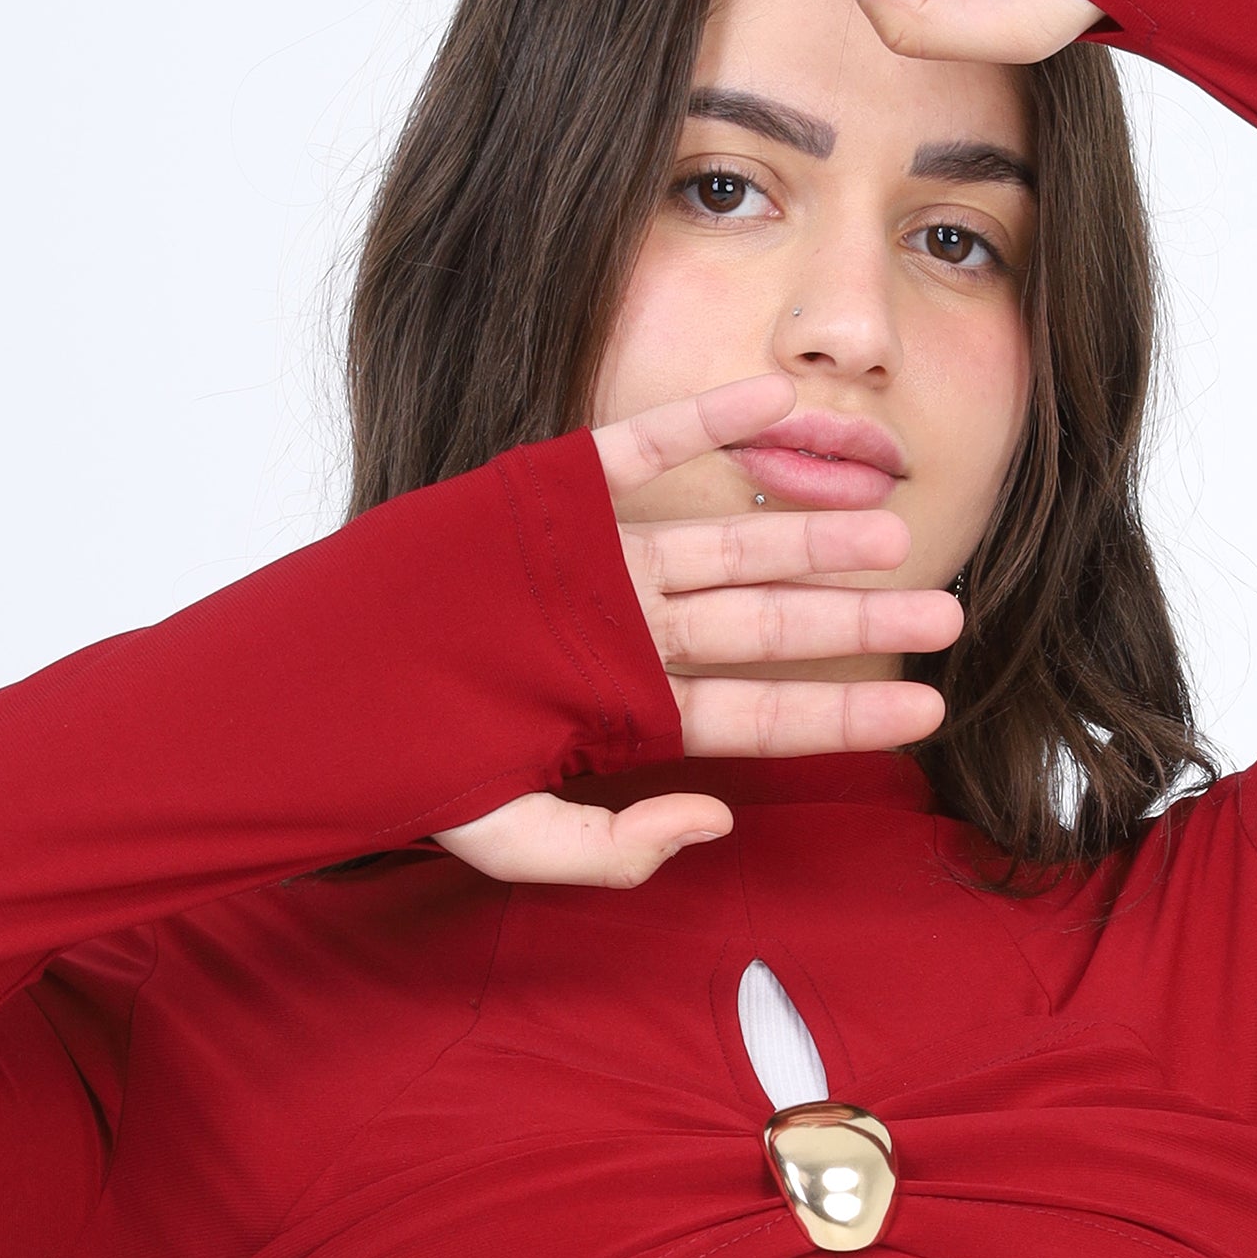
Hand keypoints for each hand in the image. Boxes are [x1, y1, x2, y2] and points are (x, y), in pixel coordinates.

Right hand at [433, 373, 959, 889]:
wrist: (309, 696)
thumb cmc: (405, 768)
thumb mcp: (509, 840)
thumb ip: (612, 853)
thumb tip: (717, 826)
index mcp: (631, 711)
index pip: (760, 715)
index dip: (843, 712)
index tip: (925, 713)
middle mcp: (630, 632)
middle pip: (766, 625)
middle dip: (855, 620)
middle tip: (947, 612)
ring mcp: (597, 560)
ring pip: (727, 543)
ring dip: (808, 533)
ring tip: (894, 531)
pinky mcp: (551, 493)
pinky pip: (645, 448)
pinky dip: (709, 424)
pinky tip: (780, 404)